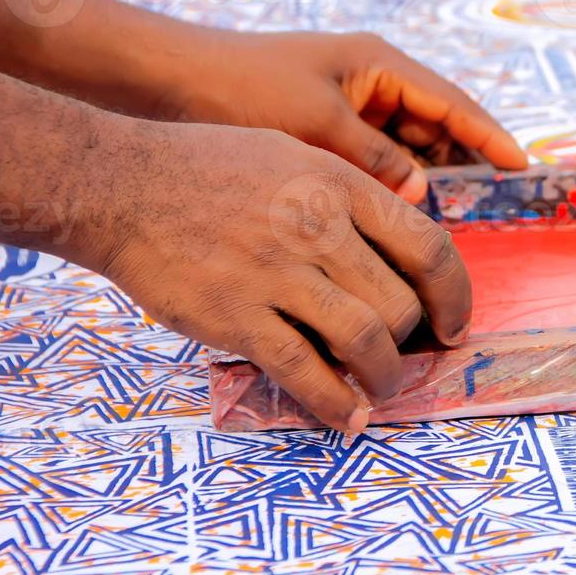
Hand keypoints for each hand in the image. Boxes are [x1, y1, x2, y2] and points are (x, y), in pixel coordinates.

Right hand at [89, 119, 469, 432]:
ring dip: (385, 377)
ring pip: (365, 342)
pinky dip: (335, 404)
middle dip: (416, 343)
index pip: (429, 247)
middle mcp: (318, 230)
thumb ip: (350, 198)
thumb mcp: (295, 156)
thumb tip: (402, 247)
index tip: (455, 323)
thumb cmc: (209, 168)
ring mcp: (277, 275)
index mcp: (340, 186)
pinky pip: (304, 373)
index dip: (455, 296)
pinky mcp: (237, 317)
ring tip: (382, 388)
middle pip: (401, 304)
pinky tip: (348, 418)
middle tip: (411, 357)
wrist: (120, 185)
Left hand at [147, 28, 527, 201]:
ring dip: (424, 184)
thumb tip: (423, 197)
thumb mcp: (317, 124)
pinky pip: (374, 165)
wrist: (166, 81)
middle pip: (435, 129)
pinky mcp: (324, 135)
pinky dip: (388, 191)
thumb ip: (375, 160)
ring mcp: (349, 109)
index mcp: (378, 65)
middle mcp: (371, 84)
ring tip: (448, 228)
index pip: (452, 103)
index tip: (522, 167)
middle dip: (461, 166)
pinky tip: (397, 225)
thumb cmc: (241, 87)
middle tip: (488, 210)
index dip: (490, 136)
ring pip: (406, 152)